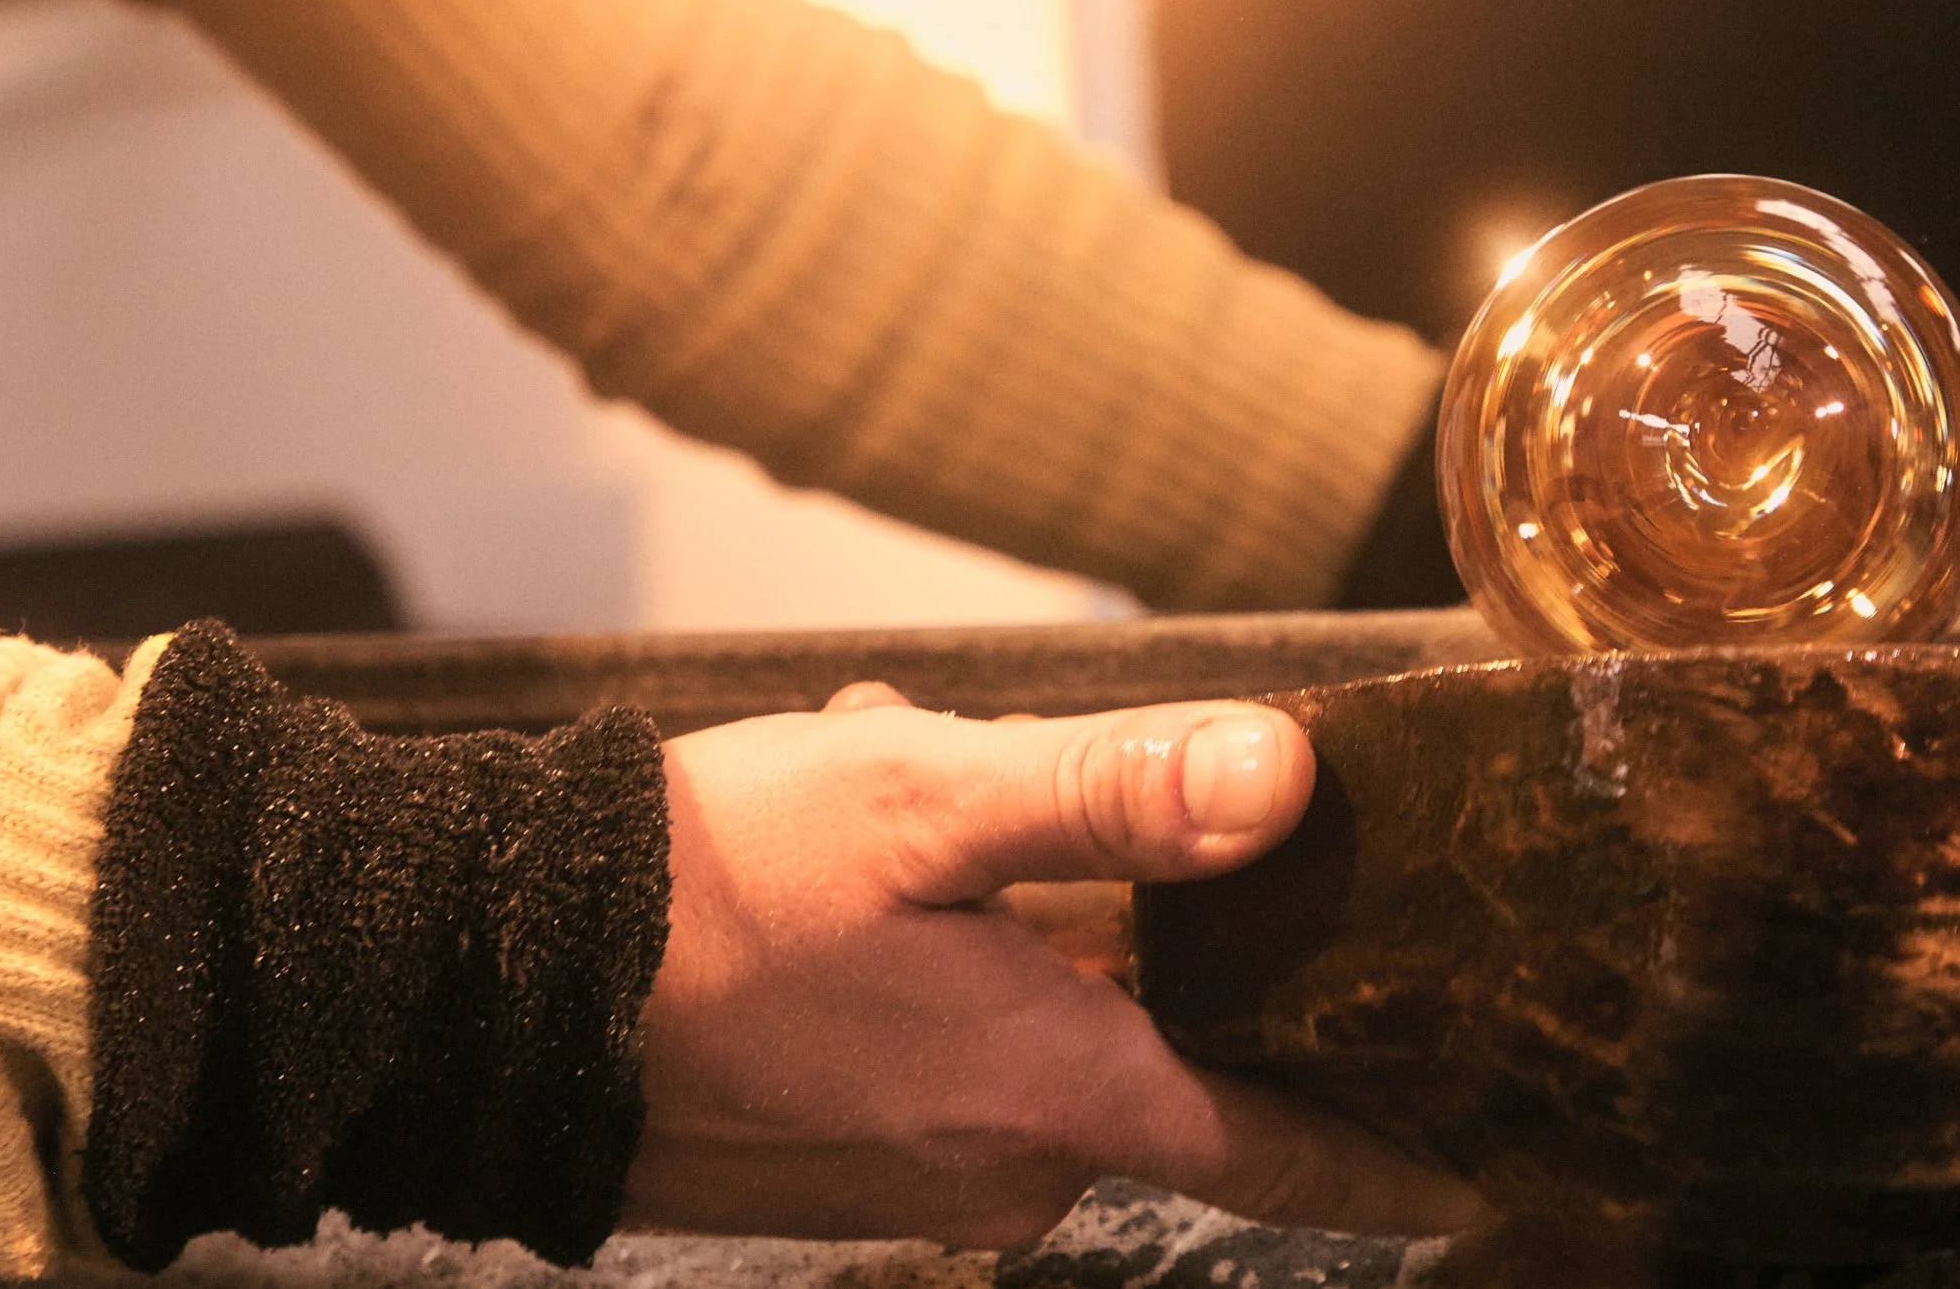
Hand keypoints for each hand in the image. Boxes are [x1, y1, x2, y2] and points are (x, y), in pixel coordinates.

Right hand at [624, 683, 1487, 1246]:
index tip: (1475, 1169)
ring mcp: (920, 1185)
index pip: (1284, 1154)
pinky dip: (948, 970)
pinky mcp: (847, 1172)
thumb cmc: (708, 889)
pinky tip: (858, 883)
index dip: (1389, 1159)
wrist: (485, 984)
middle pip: (1158, 1059)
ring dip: (1021, 930)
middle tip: (1054, 815)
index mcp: (1059, 1094)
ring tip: (920, 827)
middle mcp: (1006, 1172)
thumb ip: (1116, 792)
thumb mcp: (924, 800)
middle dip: (1141, 935)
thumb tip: (1286, 774)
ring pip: (1046, 1040)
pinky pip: (957, 1063)